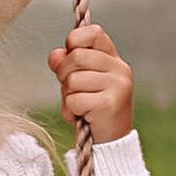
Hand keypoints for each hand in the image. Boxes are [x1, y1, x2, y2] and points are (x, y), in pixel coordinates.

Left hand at [50, 20, 136, 144]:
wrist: (109, 143)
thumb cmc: (92, 110)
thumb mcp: (78, 83)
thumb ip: (66, 64)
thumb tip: (55, 55)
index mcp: (114, 60)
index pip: (94, 32)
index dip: (75, 40)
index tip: (70, 55)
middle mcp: (120, 70)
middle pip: (77, 56)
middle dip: (63, 74)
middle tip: (70, 91)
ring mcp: (118, 86)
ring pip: (73, 79)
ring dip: (66, 96)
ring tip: (77, 106)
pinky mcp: (110, 104)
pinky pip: (74, 99)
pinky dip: (70, 110)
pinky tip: (81, 117)